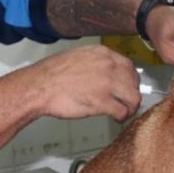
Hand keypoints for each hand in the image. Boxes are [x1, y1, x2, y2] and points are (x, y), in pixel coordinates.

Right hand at [25, 45, 141, 121]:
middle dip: (131, 94)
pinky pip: (122, 111)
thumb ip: (94, 62)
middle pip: (134, 82)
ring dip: (130, 107)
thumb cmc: (51, 74)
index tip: (127, 86)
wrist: (39, 86)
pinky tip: (117, 118)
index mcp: (102, 53)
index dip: (130, 79)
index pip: (128, 66)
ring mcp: (107, 83)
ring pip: (133, 97)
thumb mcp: (77, 57)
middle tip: (127, 102)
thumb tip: (103, 71)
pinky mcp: (102, 101)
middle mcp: (108, 66)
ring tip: (124, 112)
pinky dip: (122, 117)